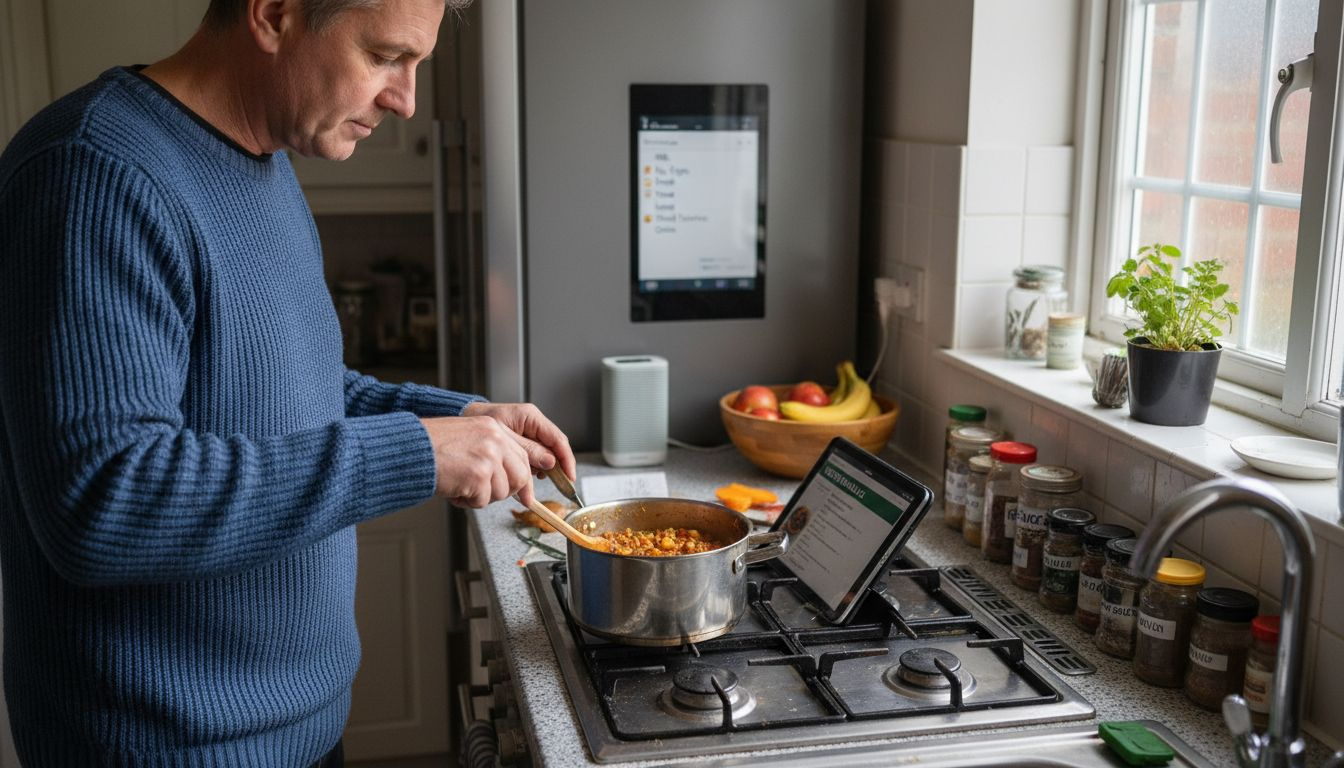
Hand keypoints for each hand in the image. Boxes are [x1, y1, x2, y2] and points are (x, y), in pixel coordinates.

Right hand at [419, 415, 533, 507]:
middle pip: (520, 476)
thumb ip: (494, 451)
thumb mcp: (469, 437)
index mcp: (494, 427)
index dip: (523, 477)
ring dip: (482, 496)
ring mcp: (488, 457)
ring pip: (502, 492)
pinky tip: (454, 490)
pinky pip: (483, 501)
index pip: (523, 455)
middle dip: (504, 490)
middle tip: (483, 491)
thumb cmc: (431, 446)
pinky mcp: (478, 476)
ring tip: (461, 485)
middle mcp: (495, 440)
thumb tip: (518, 479)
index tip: (524, 494)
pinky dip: (467, 502)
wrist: (409, 449)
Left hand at [461, 402, 576, 493]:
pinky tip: (522, 480)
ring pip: (543, 457)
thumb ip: (527, 450)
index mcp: (531, 417)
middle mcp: (533, 425)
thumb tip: (550, 463)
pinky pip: (532, 459)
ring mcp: (528, 435)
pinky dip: (529, 471)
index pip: (558, 440)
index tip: (569, 477)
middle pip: (553, 451)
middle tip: (553, 486)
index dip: (567, 460)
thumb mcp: (504, 437)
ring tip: (527, 484)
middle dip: (553, 470)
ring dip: (538, 472)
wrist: (462, 419)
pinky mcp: (521, 444)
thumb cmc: (478, 422)